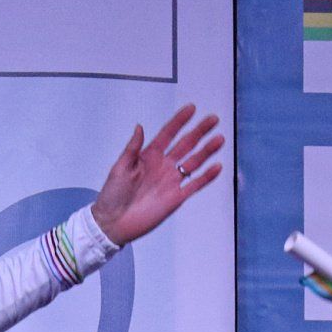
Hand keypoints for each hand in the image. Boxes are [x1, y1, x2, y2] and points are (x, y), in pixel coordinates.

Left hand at [89, 105, 224, 245]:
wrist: (112, 223)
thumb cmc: (112, 195)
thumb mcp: (119, 168)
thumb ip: (132, 149)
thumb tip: (139, 126)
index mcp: (148, 157)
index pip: (167, 135)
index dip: (179, 121)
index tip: (191, 108)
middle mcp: (163, 166)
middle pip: (185, 145)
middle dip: (199, 132)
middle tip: (213, 119)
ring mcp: (171, 182)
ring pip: (193, 162)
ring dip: (206, 151)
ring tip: (219, 139)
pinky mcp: (175, 198)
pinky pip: (194, 185)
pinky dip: (206, 177)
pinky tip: (217, 166)